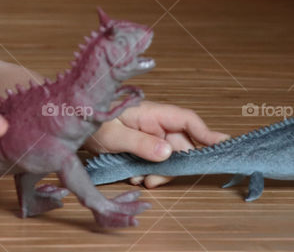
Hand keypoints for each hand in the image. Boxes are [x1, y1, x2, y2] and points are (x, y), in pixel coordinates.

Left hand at [85, 100, 228, 187]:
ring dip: (158, 172)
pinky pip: (155, 160)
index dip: (207, 133)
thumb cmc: (90, 120)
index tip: (224, 144)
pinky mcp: (141, 143)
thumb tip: (169, 153)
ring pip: (168, 156)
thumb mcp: (114, 135)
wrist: (69, 121)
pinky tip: (133, 174)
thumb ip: (141, 144)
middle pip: (181, 145)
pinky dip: (148, 171)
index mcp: (152, 113)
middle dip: (172, 166)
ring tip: (139, 178)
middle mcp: (154, 122)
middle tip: (153, 180)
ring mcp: (148, 133)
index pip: (188, 120)